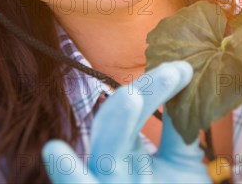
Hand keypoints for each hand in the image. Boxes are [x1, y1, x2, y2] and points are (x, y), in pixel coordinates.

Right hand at [42, 61, 210, 182]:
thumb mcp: (183, 167)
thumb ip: (178, 131)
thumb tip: (185, 85)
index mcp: (124, 153)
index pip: (130, 111)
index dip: (154, 86)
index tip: (184, 69)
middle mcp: (109, 169)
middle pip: (114, 126)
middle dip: (140, 98)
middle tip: (173, 72)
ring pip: (100, 155)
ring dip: (115, 125)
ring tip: (134, 99)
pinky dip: (67, 175)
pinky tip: (56, 152)